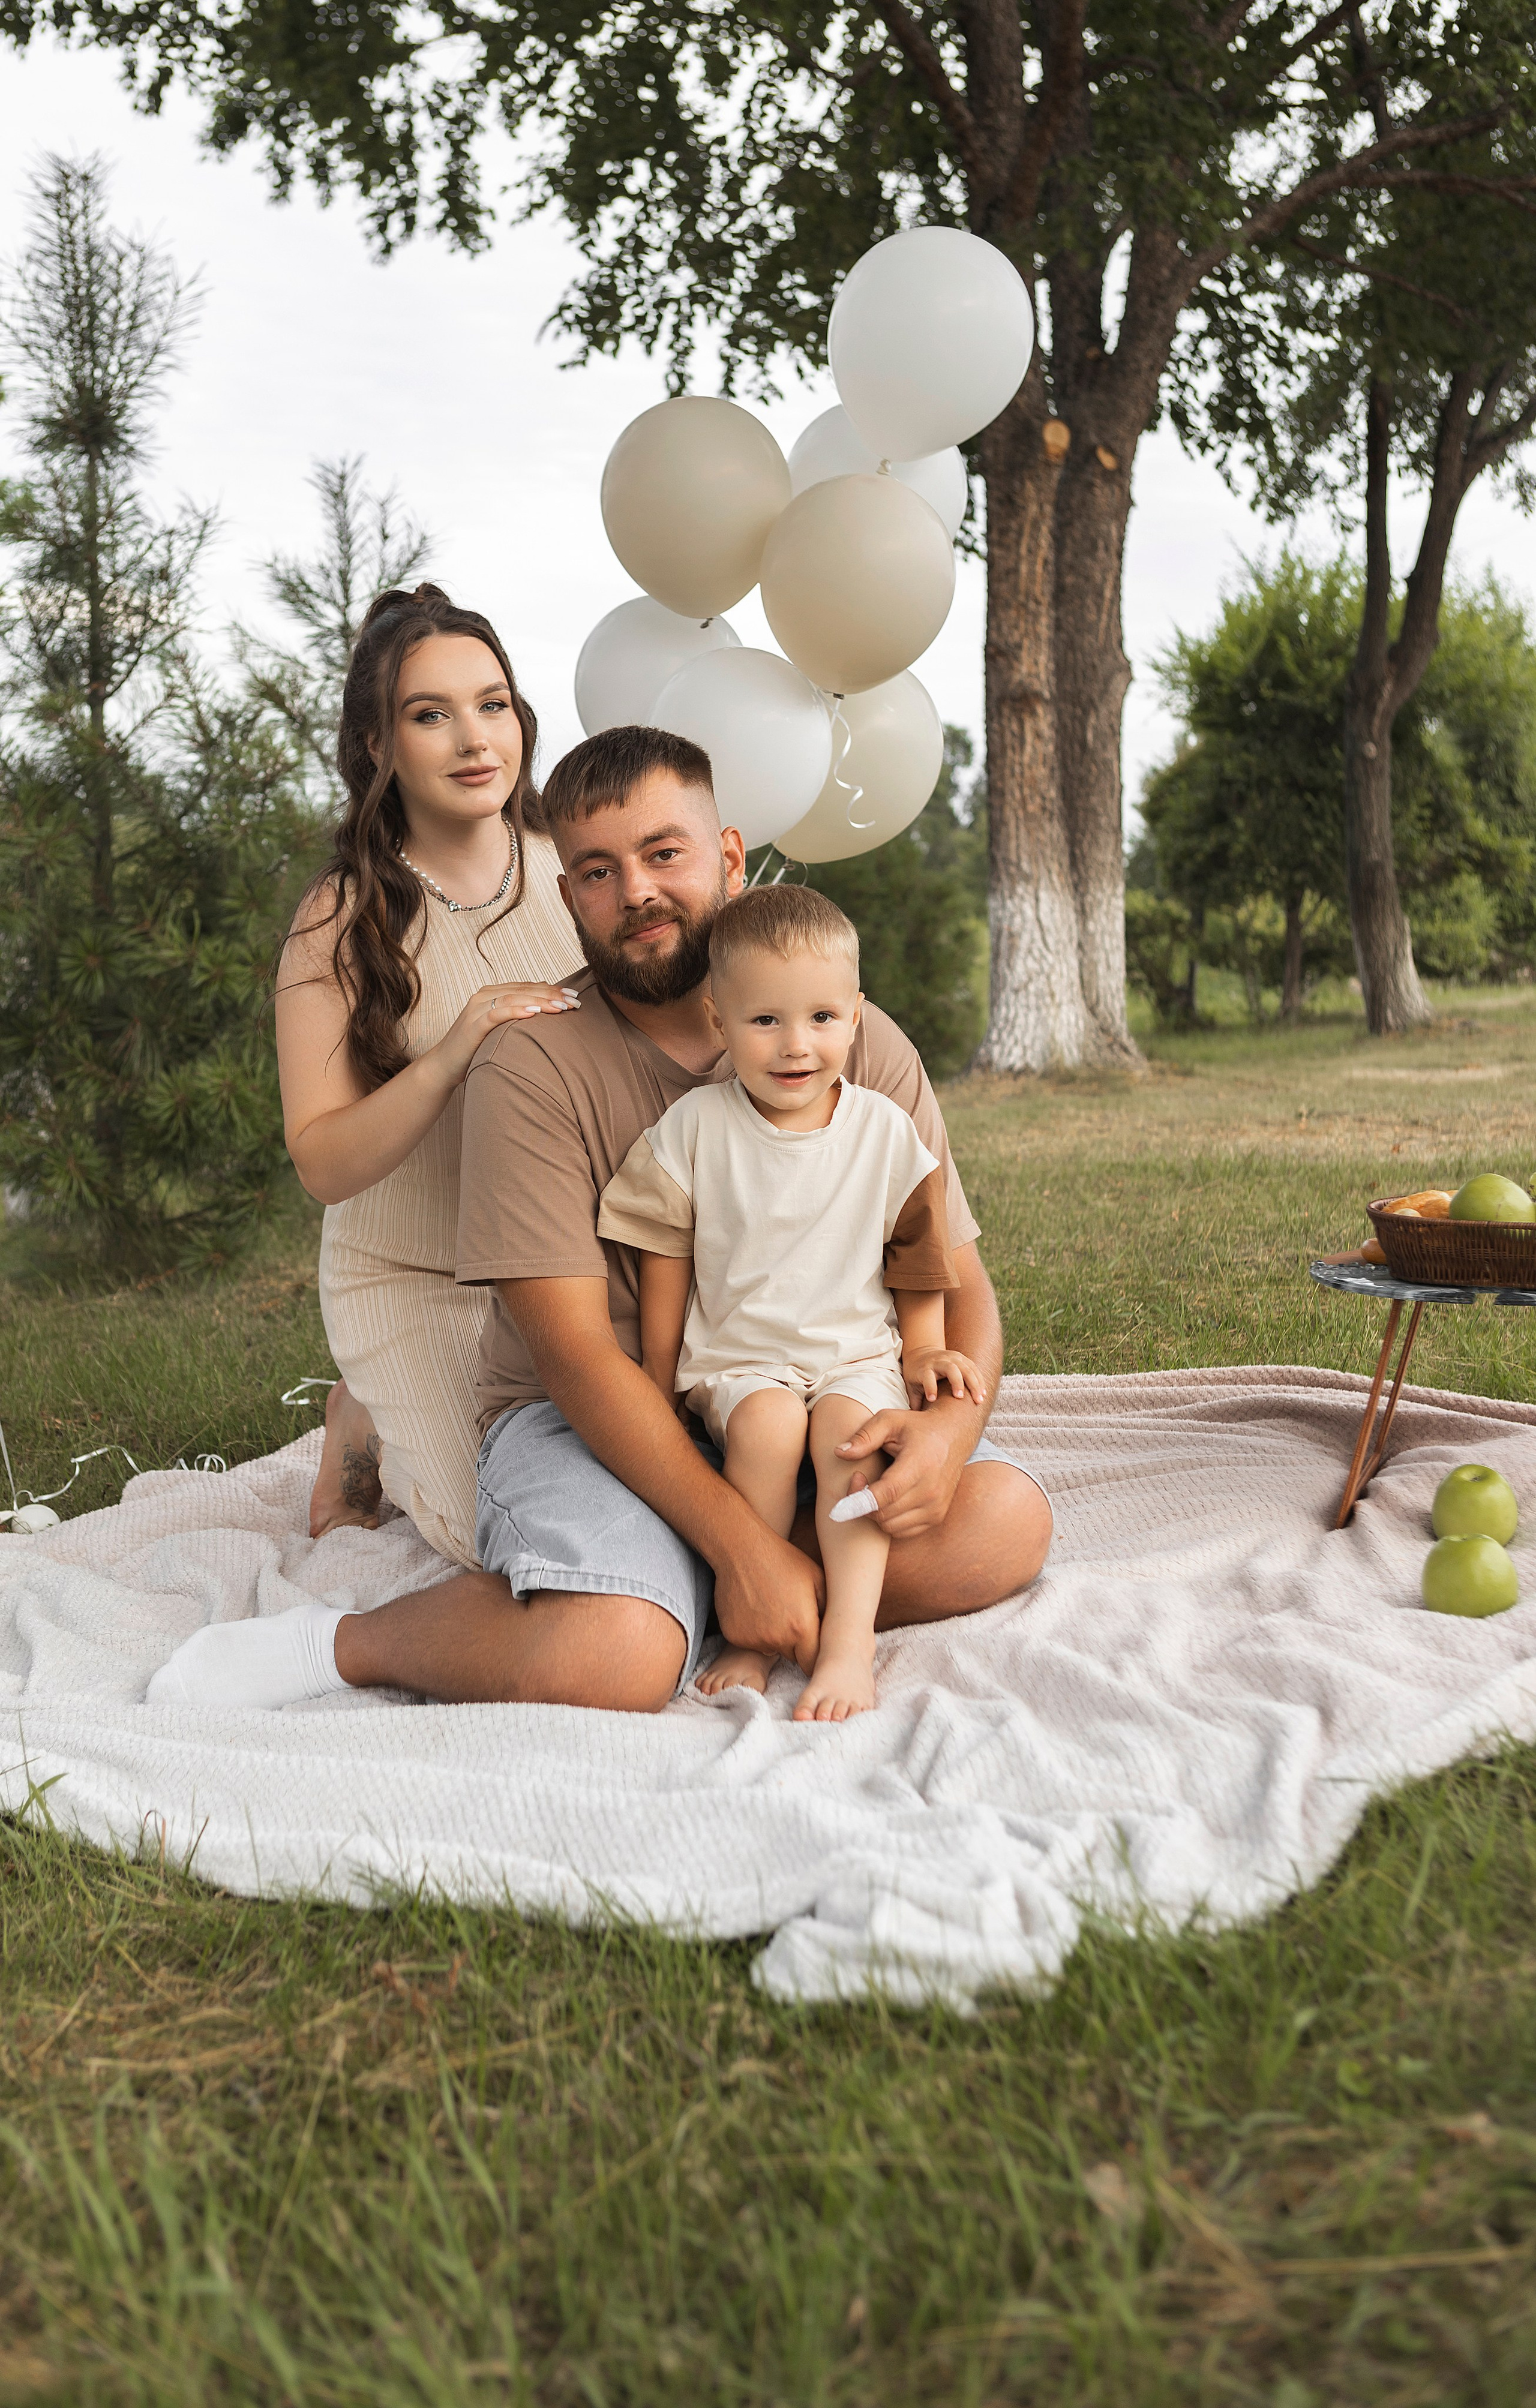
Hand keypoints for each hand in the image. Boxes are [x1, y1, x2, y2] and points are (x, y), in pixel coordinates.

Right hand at [431, 980, 580, 1085]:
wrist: (444, 1066)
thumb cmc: (476, 1049)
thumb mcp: (501, 1031)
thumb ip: (518, 1019)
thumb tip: (546, 1014)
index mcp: (493, 994)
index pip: (528, 987)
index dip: (552, 990)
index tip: (575, 996)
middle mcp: (484, 996)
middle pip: (524, 989)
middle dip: (552, 994)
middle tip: (575, 1001)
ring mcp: (477, 1009)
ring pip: (513, 997)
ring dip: (539, 1001)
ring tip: (561, 1007)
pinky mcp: (472, 1025)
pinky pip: (496, 1014)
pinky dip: (516, 1011)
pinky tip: (534, 1013)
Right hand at [712, 1529, 823, 1673]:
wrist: (742, 1549)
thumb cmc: (784, 1560)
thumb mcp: (818, 1580)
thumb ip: (830, 1611)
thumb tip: (838, 1633)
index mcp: (802, 1628)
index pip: (814, 1662)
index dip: (816, 1656)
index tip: (815, 1646)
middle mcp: (777, 1640)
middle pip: (793, 1657)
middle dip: (797, 1645)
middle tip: (792, 1617)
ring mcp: (753, 1639)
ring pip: (771, 1649)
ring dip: (775, 1638)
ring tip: (772, 1609)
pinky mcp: (734, 1636)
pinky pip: (750, 1642)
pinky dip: (754, 1632)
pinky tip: (754, 1608)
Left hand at [834, 1404, 973, 1541]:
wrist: (954, 1436)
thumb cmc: (917, 1427)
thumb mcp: (890, 1420)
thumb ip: (864, 1436)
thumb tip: (839, 1452)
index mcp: (920, 1464)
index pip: (886, 1494)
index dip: (859, 1502)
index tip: (838, 1506)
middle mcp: (931, 1490)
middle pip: (884, 1514)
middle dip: (861, 1503)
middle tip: (859, 1480)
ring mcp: (936, 1507)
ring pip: (890, 1526)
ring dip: (874, 1513)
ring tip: (873, 1490)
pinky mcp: (937, 1516)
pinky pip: (903, 1531)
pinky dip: (889, 1520)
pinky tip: (886, 1501)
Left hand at [902, 1344, 986, 1407]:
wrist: (921, 1353)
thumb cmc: (916, 1375)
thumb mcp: (911, 1387)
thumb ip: (915, 1402)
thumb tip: (915, 1423)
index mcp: (924, 1369)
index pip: (927, 1376)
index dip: (930, 1387)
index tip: (932, 1399)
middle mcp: (938, 1362)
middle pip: (950, 1369)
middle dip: (957, 1382)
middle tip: (960, 1397)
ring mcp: (951, 1357)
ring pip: (965, 1368)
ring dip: (974, 1383)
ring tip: (979, 1399)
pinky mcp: (961, 1357)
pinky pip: (973, 1367)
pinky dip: (979, 1380)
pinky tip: (983, 1392)